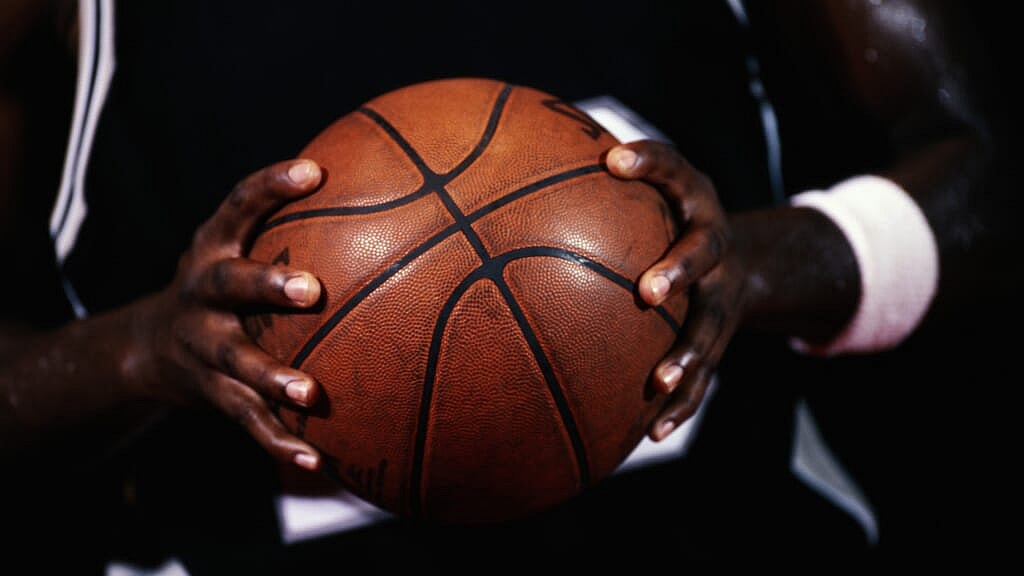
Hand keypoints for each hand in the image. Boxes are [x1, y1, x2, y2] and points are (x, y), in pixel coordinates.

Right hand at [126, 159, 325, 468]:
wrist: (147, 349)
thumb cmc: (222, 286)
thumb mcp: (236, 248)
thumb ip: (291, 223)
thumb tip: (382, 188)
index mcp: (212, 249)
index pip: (238, 206)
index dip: (271, 186)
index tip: (313, 171)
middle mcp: (200, 295)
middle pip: (227, 285)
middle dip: (264, 285)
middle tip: (309, 289)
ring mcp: (202, 347)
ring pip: (234, 362)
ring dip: (270, 377)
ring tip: (309, 392)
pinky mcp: (211, 393)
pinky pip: (245, 419)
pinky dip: (277, 440)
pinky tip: (315, 459)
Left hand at [607, 141, 742, 440]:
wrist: (749, 260)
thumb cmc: (669, 217)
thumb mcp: (651, 189)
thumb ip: (592, 177)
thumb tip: (508, 164)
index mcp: (692, 199)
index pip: (674, 169)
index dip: (649, 162)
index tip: (613, 158)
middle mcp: (715, 243)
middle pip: (703, 252)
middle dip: (679, 270)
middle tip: (649, 291)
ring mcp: (723, 294)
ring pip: (710, 327)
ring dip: (688, 354)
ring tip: (659, 380)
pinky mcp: (722, 336)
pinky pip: (707, 376)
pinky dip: (682, 407)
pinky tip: (651, 432)